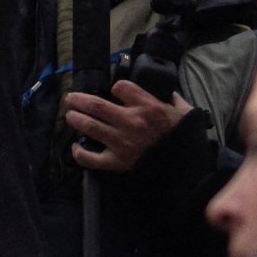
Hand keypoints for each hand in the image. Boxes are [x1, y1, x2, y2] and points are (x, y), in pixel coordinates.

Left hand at [66, 81, 183, 173]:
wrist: (187, 169)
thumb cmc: (184, 138)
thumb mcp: (184, 111)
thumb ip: (172, 97)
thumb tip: (165, 90)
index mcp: (148, 106)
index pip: (120, 87)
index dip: (115, 87)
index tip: (114, 90)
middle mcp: (131, 121)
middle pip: (96, 105)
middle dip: (79, 99)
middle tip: (70, 98)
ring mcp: (121, 142)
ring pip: (90, 126)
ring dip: (75, 118)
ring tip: (69, 115)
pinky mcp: (117, 162)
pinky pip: (91, 158)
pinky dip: (79, 153)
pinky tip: (75, 146)